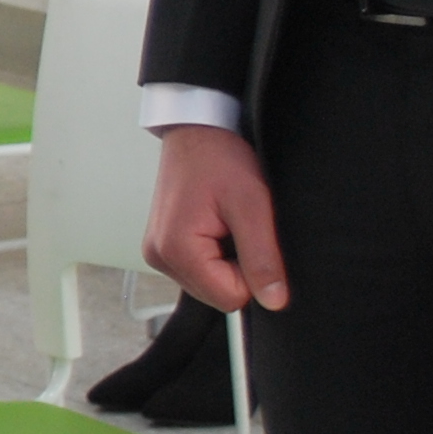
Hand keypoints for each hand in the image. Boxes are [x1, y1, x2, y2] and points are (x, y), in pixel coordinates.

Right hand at [147, 123, 287, 312]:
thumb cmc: (221, 159)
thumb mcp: (252, 207)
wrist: (197, 131)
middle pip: (217, 294)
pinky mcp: (163, 246)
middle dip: (238, 266)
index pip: (230, 298)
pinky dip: (215, 253)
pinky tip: (215, 224)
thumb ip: (262, 258)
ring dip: (227, 259)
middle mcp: (159, 257)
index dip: (253, 273)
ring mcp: (158, 253)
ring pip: (210, 284)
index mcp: (175, 250)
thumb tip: (274, 302)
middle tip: (237, 225)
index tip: (250, 235)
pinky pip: (200, 270)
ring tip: (225, 221)